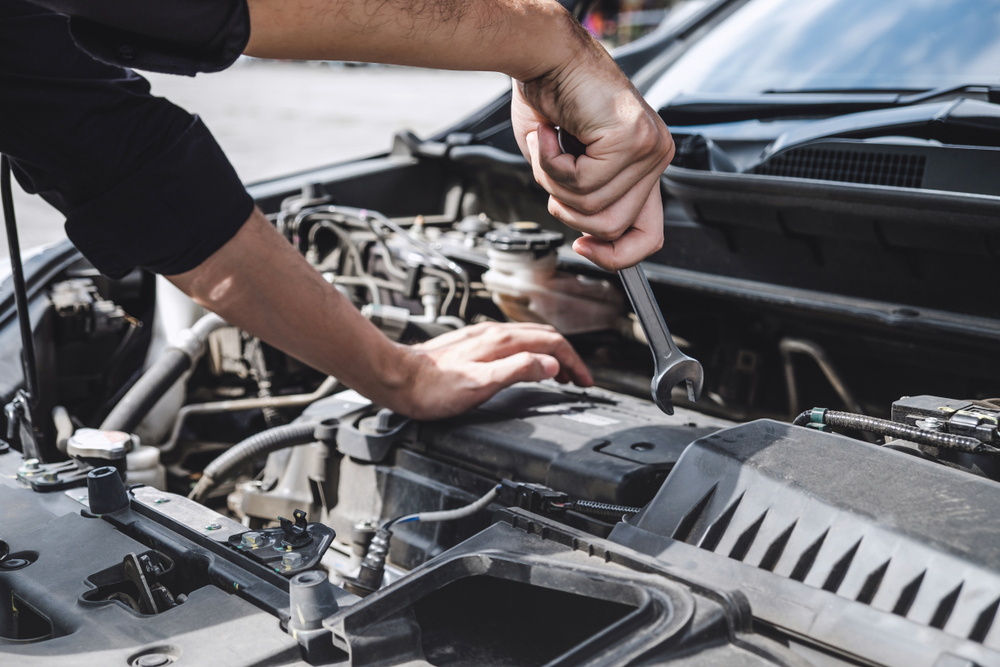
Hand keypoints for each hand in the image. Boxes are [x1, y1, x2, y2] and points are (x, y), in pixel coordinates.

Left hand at [393, 322, 592, 420]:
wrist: (399, 380)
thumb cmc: (433, 388)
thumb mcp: (482, 384)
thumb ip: (519, 370)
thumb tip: (551, 365)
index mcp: (501, 341)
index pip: (552, 344)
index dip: (574, 362)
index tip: (585, 380)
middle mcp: (494, 334)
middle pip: (544, 338)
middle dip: (568, 358)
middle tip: (580, 380)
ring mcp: (484, 337)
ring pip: (530, 339)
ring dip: (552, 355)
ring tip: (562, 375)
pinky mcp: (474, 345)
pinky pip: (515, 344)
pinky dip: (533, 354)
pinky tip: (528, 365)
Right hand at [511, 24, 673, 270]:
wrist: (544, 55)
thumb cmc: (551, 99)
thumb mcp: (569, 165)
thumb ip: (586, 199)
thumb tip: (589, 237)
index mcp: (645, 166)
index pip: (649, 235)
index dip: (614, 256)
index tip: (582, 247)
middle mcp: (657, 157)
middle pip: (613, 227)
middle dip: (568, 208)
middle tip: (550, 170)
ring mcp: (650, 148)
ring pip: (594, 208)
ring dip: (554, 182)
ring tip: (547, 146)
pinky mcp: (632, 138)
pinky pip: (584, 182)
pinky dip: (551, 164)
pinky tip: (549, 135)